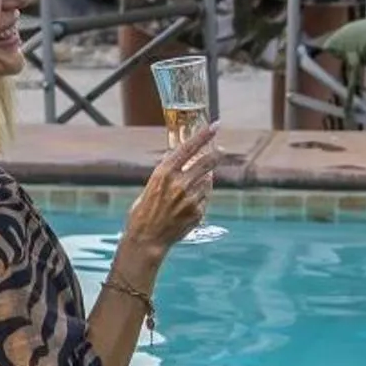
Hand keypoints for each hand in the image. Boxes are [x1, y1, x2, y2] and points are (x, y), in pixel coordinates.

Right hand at [124, 122, 218, 254]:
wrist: (146, 239)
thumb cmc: (144, 211)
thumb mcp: (152, 185)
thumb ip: (169, 173)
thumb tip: (185, 161)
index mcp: (164, 173)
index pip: (188, 148)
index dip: (203, 135)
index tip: (215, 126)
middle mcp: (180, 183)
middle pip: (206, 162)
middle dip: (216, 155)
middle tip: (221, 150)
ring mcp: (191, 199)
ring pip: (207, 182)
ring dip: (202, 182)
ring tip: (186, 193)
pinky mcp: (198, 212)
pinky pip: (204, 199)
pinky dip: (199, 199)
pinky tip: (185, 208)